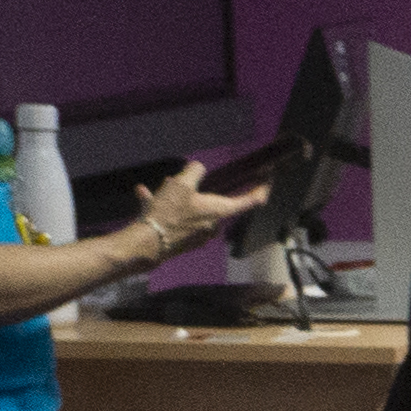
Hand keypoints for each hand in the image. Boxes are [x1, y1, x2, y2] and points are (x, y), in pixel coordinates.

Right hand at [125, 162, 267, 262]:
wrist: (146, 243)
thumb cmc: (169, 212)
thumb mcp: (181, 184)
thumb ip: (194, 171)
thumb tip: (198, 167)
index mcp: (219, 211)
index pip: (250, 201)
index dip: (261, 189)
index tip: (267, 180)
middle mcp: (213, 225)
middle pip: (214, 203)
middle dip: (200, 189)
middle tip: (181, 179)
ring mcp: (199, 235)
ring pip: (191, 209)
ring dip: (177, 197)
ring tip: (160, 187)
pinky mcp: (183, 241)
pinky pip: (177, 219)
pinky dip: (164, 206)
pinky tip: (144, 194)